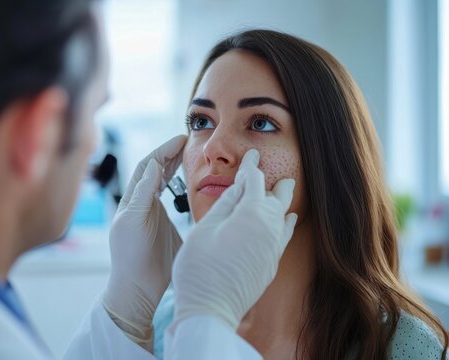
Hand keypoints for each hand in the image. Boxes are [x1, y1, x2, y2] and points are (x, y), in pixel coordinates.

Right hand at [102, 135, 186, 349]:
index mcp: (148, 206)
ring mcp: (128, 212)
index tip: (187, 144)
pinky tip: (157, 169)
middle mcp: (136, 204)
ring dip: (158, 158)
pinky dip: (146, 181)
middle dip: (167, 151)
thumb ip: (189, 221)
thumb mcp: (179, 236)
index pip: (159, 173)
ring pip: (141, 176)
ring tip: (174, 143)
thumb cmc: (158, 267)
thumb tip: (217, 213)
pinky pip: (136, 196)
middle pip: (151, 169)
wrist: (137, 291)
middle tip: (184, 136)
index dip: (172, 157)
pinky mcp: (125, 223)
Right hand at [172, 149, 296, 328]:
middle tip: (265, 170)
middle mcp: (269, 228)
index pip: (254, 181)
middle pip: (277, 196)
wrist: (210, 311)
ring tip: (280, 190)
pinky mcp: (272, 264)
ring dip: (279, 201)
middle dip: (271, 181)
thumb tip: (241, 184)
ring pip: (283, 215)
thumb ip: (225, 203)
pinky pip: (284, 235)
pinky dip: (285, 222)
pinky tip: (286, 219)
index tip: (252, 155)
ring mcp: (273, 248)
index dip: (251, 166)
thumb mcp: (205, 228)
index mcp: (251, 214)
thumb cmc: (199, 269)